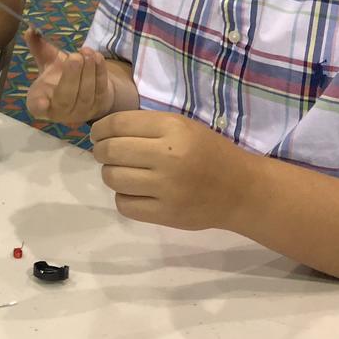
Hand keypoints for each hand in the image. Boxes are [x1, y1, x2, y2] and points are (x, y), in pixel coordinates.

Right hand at [23, 28, 113, 123]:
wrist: (84, 86)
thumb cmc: (60, 75)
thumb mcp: (48, 61)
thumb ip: (39, 47)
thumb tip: (30, 29)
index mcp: (40, 101)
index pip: (36, 106)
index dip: (38, 106)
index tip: (41, 103)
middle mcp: (60, 111)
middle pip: (65, 99)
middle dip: (71, 77)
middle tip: (75, 57)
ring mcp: (81, 112)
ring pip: (85, 94)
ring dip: (88, 71)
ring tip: (87, 52)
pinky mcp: (99, 106)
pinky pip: (100, 89)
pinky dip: (100, 72)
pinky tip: (97, 56)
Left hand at [90, 111, 253, 230]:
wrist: (241, 190)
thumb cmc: (210, 152)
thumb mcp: (183, 126)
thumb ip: (147, 126)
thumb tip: (105, 130)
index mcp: (173, 128)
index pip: (119, 124)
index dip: (100, 129)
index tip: (97, 133)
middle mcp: (168, 156)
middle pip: (111, 151)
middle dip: (100, 151)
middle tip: (104, 153)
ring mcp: (166, 188)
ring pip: (113, 178)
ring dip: (110, 174)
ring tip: (121, 172)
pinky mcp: (166, 214)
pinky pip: (124, 205)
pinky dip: (123, 197)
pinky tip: (134, 192)